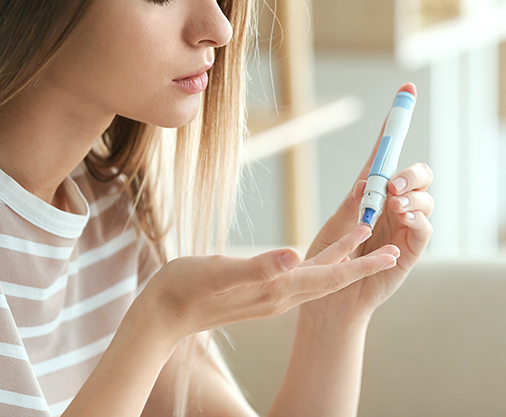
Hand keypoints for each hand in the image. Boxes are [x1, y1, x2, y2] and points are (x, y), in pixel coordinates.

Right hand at [141, 226, 399, 345]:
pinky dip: (317, 264)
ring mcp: (269, 296)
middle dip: (361, 264)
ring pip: (316, 278)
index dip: (360, 264)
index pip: (328, 277)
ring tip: (359, 242)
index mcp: (276, 290)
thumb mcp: (220, 271)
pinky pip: (299, 278)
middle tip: (390, 248)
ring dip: (341, 261)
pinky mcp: (258, 293)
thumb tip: (295, 255)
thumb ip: (258, 266)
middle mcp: (279, 296)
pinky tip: (313, 257)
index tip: (390, 252)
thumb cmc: (186, 288)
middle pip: (330, 279)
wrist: (164, 313)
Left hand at [304, 83, 433, 321]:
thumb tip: (368, 181)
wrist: (328, 300)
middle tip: (393, 184)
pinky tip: (401, 222)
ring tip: (394, 205)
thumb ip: (353, 206)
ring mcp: (403, 226)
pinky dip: (417, 221)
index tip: (405, 93)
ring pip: (425, 199)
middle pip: (416, 174)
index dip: (393, 126)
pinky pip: (424, 229)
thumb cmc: (327, 260)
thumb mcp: (334, 228)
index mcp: (368, 192)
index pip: (383, 155)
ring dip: (414, 197)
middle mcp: (390, 205)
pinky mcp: (410, 250)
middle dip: (411, 172)